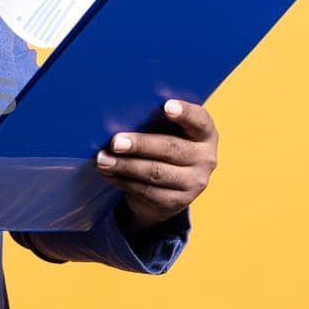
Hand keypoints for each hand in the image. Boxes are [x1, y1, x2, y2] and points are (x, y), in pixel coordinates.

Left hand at [95, 100, 218, 230]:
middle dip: (140, 145)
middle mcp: (205, 159)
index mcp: (205, 134)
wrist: (169, 189)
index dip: (184, 113)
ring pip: (155, 172)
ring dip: (125, 165)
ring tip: (103, 160)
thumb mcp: (167, 132)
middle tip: (115, 142)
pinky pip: (146, 191)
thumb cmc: (163, 147)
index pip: (200, 120)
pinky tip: (108, 173)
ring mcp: (193, 183)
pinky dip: (123, 181)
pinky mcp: (176, 202)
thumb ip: (154, 122)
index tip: (167, 106)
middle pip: (171, 148)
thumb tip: (119, 115)